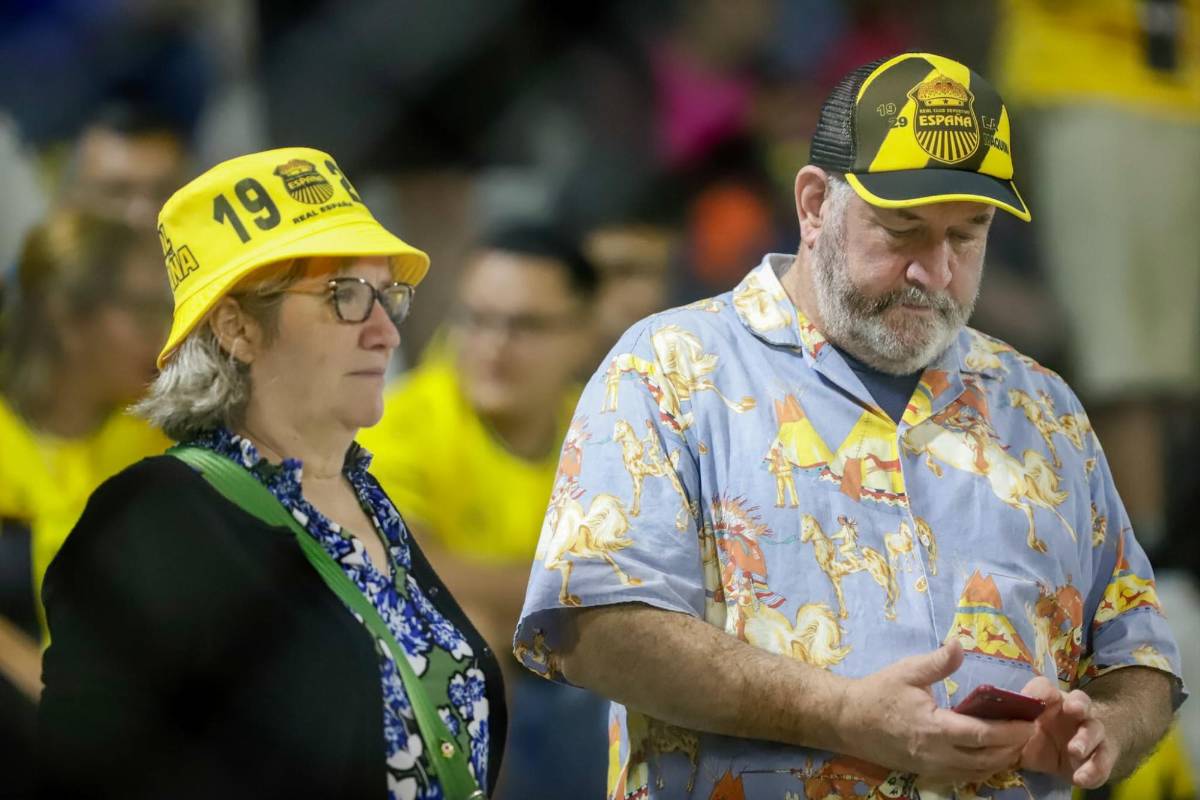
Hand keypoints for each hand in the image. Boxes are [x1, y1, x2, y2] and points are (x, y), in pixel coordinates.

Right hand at [837, 640, 1034, 784]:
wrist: (848, 721)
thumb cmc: (878, 693)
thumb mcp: (907, 671)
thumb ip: (938, 662)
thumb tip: (960, 644)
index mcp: (935, 728)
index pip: (983, 735)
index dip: (1011, 731)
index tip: (1031, 721)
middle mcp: (937, 755)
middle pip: (988, 759)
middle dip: (1014, 747)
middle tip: (1031, 730)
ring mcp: (933, 768)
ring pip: (979, 773)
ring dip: (1002, 760)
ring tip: (1017, 742)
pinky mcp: (928, 773)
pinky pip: (965, 777)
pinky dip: (984, 769)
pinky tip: (991, 755)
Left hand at [1018, 675, 1114, 787]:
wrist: (1064, 755)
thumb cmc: (1035, 736)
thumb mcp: (1019, 730)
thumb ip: (1008, 725)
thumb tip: (985, 726)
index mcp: (1049, 701)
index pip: (1045, 688)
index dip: (1042, 691)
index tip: (1037, 698)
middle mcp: (1072, 712)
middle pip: (1081, 701)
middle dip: (1078, 704)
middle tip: (1073, 710)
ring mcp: (1089, 732)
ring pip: (1094, 729)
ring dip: (1086, 738)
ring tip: (1074, 751)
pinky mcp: (1100, 755)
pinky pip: (1102, 761)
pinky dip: (1094, 769)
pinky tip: (1081, 778)